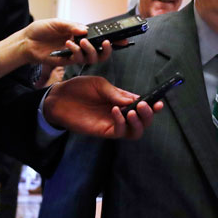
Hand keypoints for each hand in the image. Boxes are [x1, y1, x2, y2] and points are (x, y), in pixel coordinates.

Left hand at [0, 19, 116, 79]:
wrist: (27, 41)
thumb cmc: (41, 30)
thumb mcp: (57, 22)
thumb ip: (72, 26)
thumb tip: (86, 29)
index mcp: (80, 33)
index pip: (100, 36)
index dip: (113, 39)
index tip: (124, 39)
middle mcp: (80, 44)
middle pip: (101, 51)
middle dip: (108, 49)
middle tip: (107, 43)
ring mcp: (75, 54)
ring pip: (92, 57)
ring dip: (90, 50)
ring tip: (82, 42)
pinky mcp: (67, 61)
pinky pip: (78, 59)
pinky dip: (76, 51)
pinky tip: (69, 44)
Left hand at [42, 75, 161, 138]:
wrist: (59, 97)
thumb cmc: (79, 88)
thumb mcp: (100, 85)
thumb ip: (116, 93)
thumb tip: (135, 99)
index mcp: (122, 101)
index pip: (142, 106)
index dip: (153, 105)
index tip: (159, 102)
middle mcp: (120, 114)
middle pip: (143, 121)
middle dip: (148, 115)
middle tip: (144, 106)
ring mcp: (112, 124)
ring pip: (135, 131)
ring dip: (138, 122)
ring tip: (132, 111)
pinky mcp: (103, 131)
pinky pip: (119, 132)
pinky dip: (121, 123)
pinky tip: (116, 111)